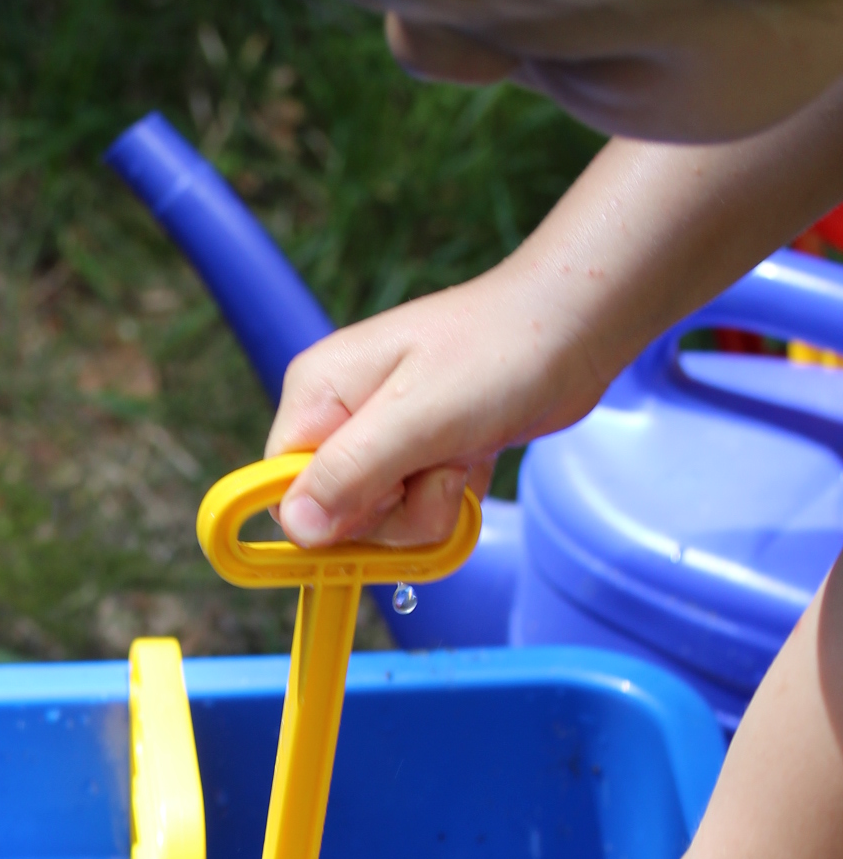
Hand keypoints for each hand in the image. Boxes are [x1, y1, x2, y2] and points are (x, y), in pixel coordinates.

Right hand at [266, 252, 605, 550]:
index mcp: (317, 394)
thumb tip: (295, 529)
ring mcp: (382, 438)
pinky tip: (474, 457)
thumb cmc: (498, 354)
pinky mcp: (420, 455)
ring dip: (431, 509)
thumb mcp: (417, 418)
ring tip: (463, 456)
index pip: (282, 491)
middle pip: (336, 518)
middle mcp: (341, 417)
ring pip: (382, 524)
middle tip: (438, 466)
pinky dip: (451, 499)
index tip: (381, 500)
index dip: (328, 516)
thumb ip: (349, 473)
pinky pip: (417, 514)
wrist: (575, 328)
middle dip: (396, 513)